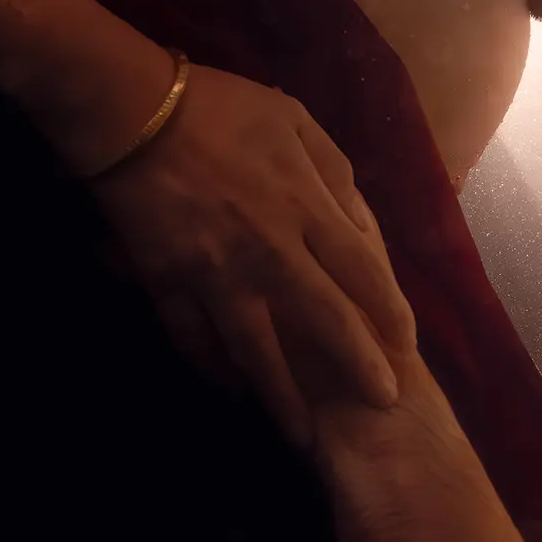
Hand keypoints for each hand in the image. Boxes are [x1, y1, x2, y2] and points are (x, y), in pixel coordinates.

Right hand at [92, 62, 415, 446]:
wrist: (134, 111)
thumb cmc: (220, 106)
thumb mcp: (293, 118)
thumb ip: (330, 167)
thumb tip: (355, 210)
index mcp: (305, 206)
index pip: (363, 272)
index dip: (389, 314)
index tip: (407, 348)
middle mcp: (270, 251)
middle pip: (325, 321)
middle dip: (357, 368)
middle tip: (382, 407)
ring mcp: (216, 274)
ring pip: (257, 350)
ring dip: (282, 396)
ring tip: (302, 434)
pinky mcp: (168, 282)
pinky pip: (193, 339)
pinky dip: (212, 368)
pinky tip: (229, 388)